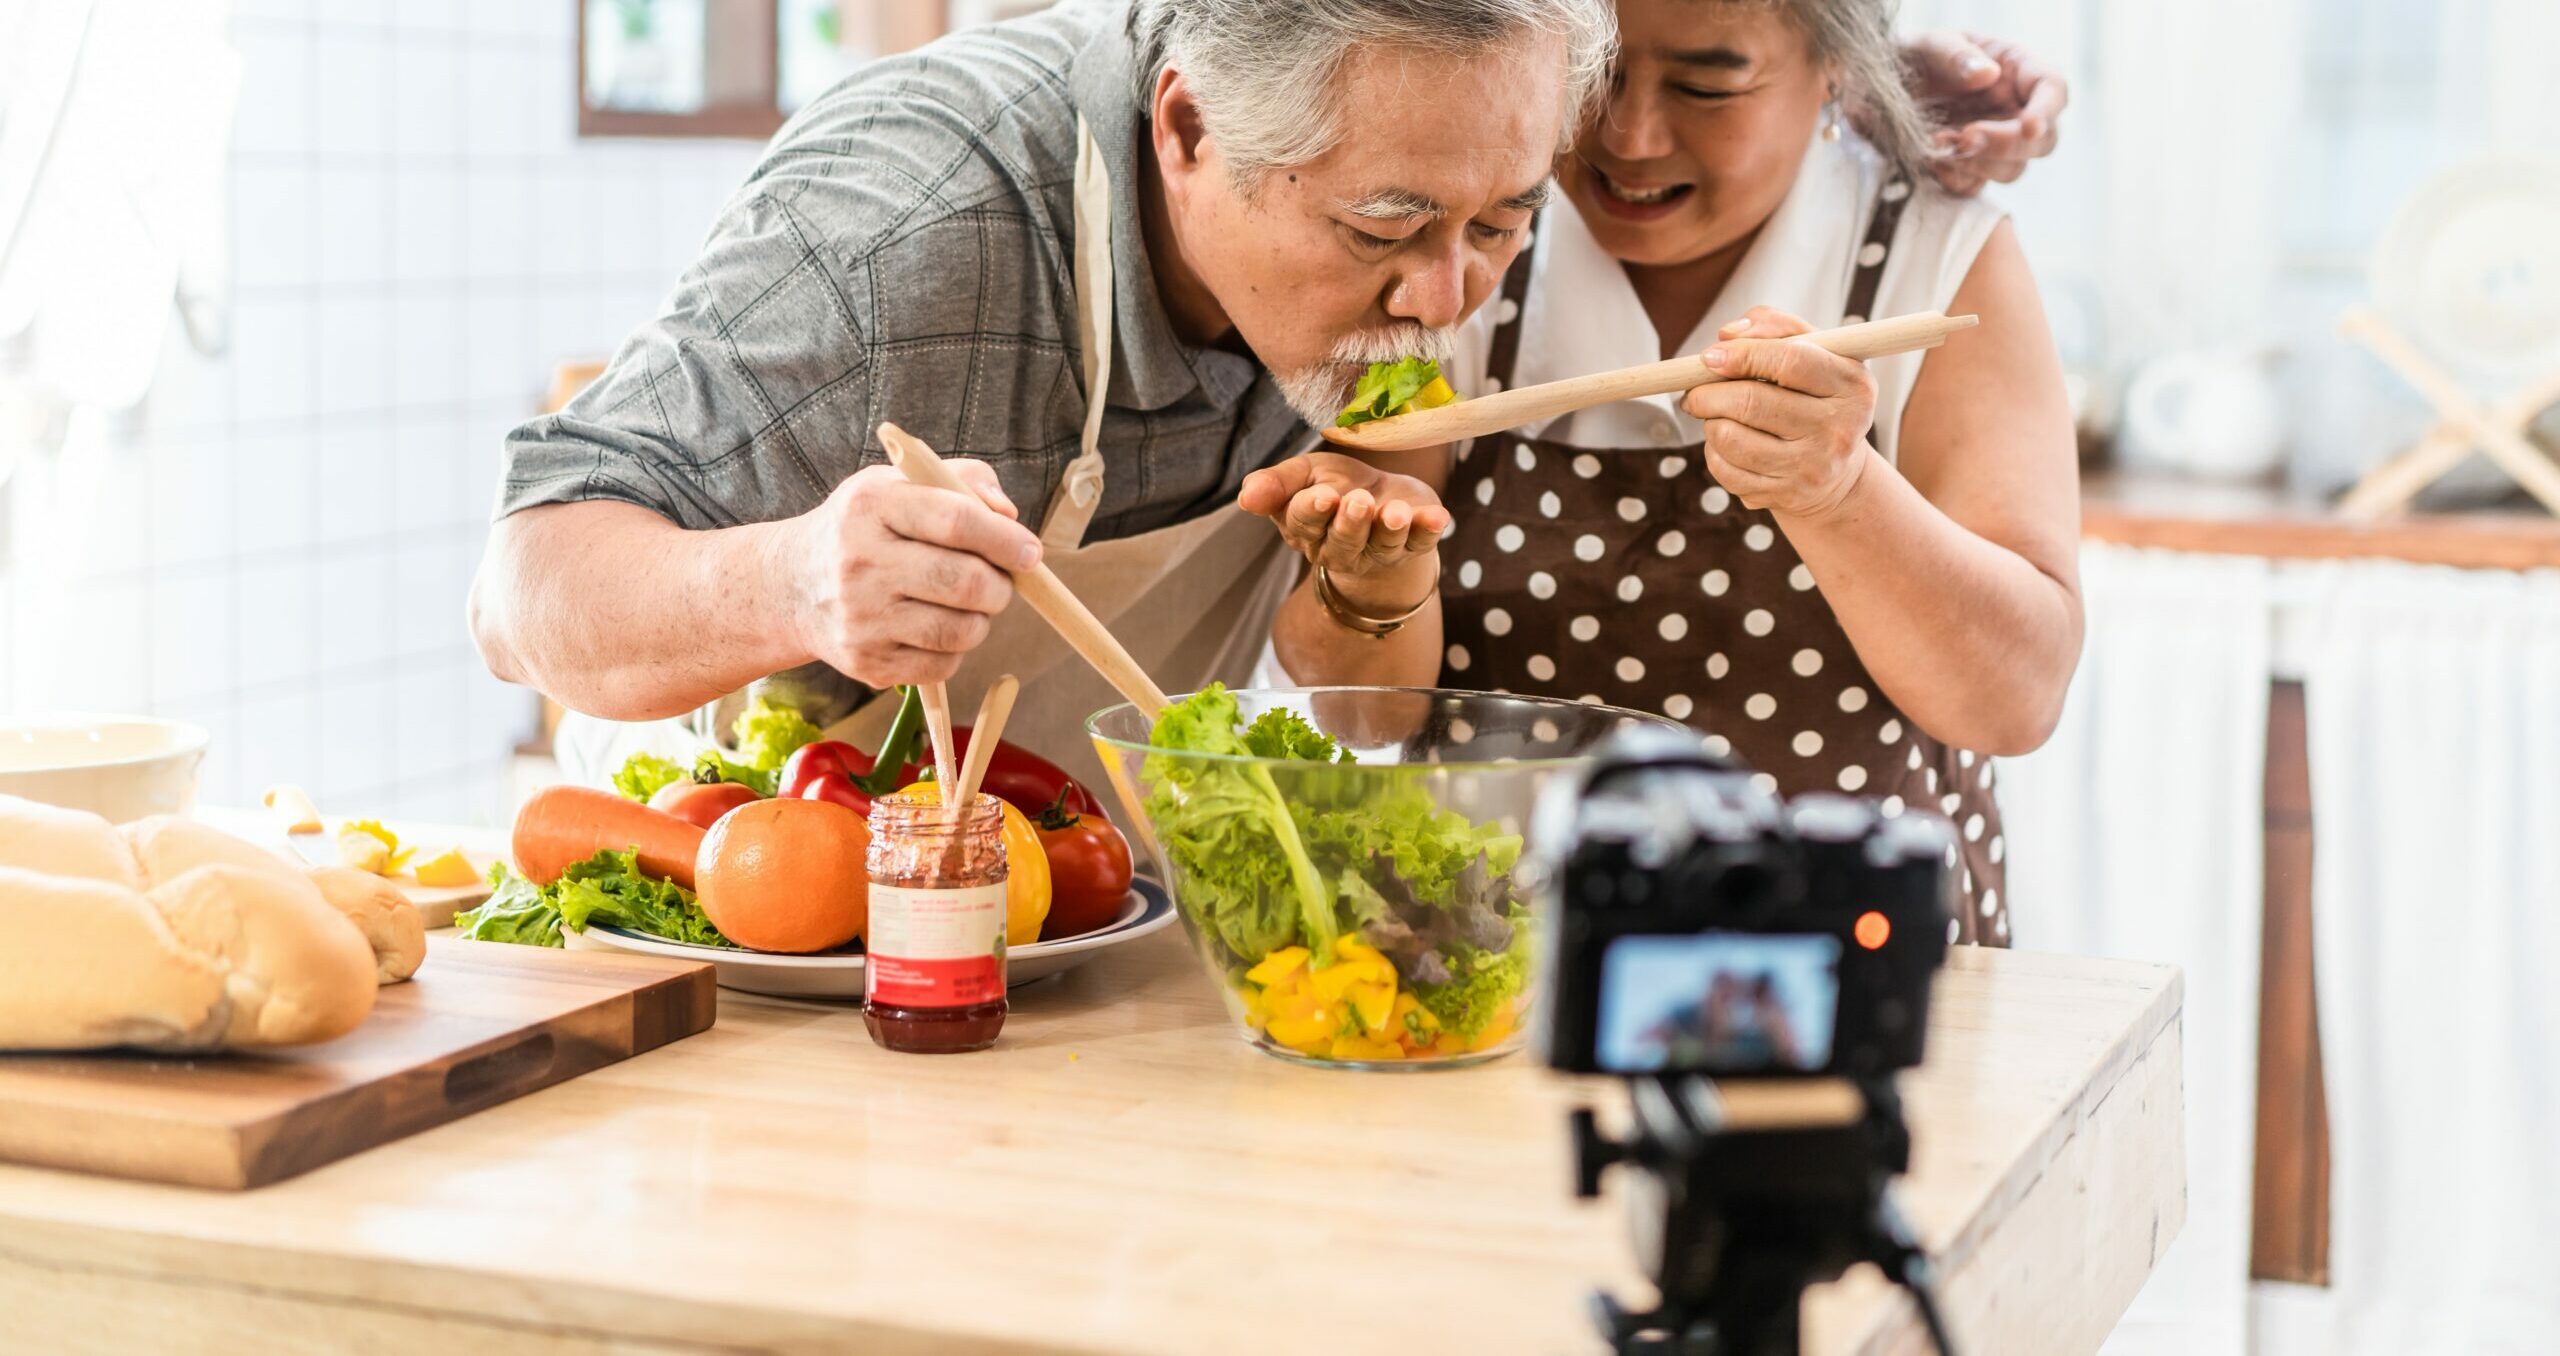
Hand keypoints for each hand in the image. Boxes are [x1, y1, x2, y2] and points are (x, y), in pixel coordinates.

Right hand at [788, 460, 1040, 686]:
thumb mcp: (897, 484)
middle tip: (1000, 581)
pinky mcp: (866, 662)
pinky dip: (955, 649)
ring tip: (968, 604)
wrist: (791, 585)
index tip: (1030, 552)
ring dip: (982, 619)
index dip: (1005, 538)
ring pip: (960, 630)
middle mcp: (859, 562)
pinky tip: (938, 628)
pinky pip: (943, 665)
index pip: (956, 520)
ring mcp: (860, 618)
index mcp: (871, 506)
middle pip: (964, 582)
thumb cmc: (863, 527)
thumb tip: (1009, 514)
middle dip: (1000, 585)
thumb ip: (960, 481)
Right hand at [1238, 452, 1449, 615]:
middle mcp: (1341, 547)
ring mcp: (1379, 550)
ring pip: (1381, 545)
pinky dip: (1429, 530)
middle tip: (1358, 502)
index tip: (1322, 496)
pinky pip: (1421, 543)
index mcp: (1307, 529)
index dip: (1312, 511)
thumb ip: (1276, 484)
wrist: (1382, 499)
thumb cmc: (1336, 486)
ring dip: (1390, 529)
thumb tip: (1246, 497)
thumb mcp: (1304, 475)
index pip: (1303, 523)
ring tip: (1397, 513)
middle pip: (1343, 541)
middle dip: (1351, 524)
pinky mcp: (1413, 545)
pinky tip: (1437, 517)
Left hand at [1680, 308, 1876, 520]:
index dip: (1742, 354)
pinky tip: (1726, 444)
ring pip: (1731, 439)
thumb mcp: (1814, 353)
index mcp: (1852, 385)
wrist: (1836, 471)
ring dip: (1709, 422)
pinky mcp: (1787, 495)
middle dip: (1709, 393)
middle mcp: (1839, 429)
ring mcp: (1813, 467)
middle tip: (1695, 390)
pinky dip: (1714, 452)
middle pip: (1752, 402)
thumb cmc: (1815, 396)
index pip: (1790, 360)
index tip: (1709, 357)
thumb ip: (1775, 327)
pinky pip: (1726, 471)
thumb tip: (1727, 334)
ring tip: (1715, 415)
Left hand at [1899, 31, 2067, 196]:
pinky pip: (1974, 187)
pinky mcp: (1968, 169)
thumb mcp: (1929, 45)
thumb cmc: (1911, 57)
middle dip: (2007, 145)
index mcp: (2017, 70)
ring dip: (1977, 164)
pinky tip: (1931, 158)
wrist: (1872, 92)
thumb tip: (1988, 74)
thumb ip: (1956, 55)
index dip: (2047, 111)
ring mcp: (1993, 143)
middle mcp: (2013, 109)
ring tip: (1937, 140)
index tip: (2029, 127)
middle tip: (1966, 136)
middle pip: (2042, 142)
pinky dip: (1955, 178)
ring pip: (2012, 170)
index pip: (2052, 90)